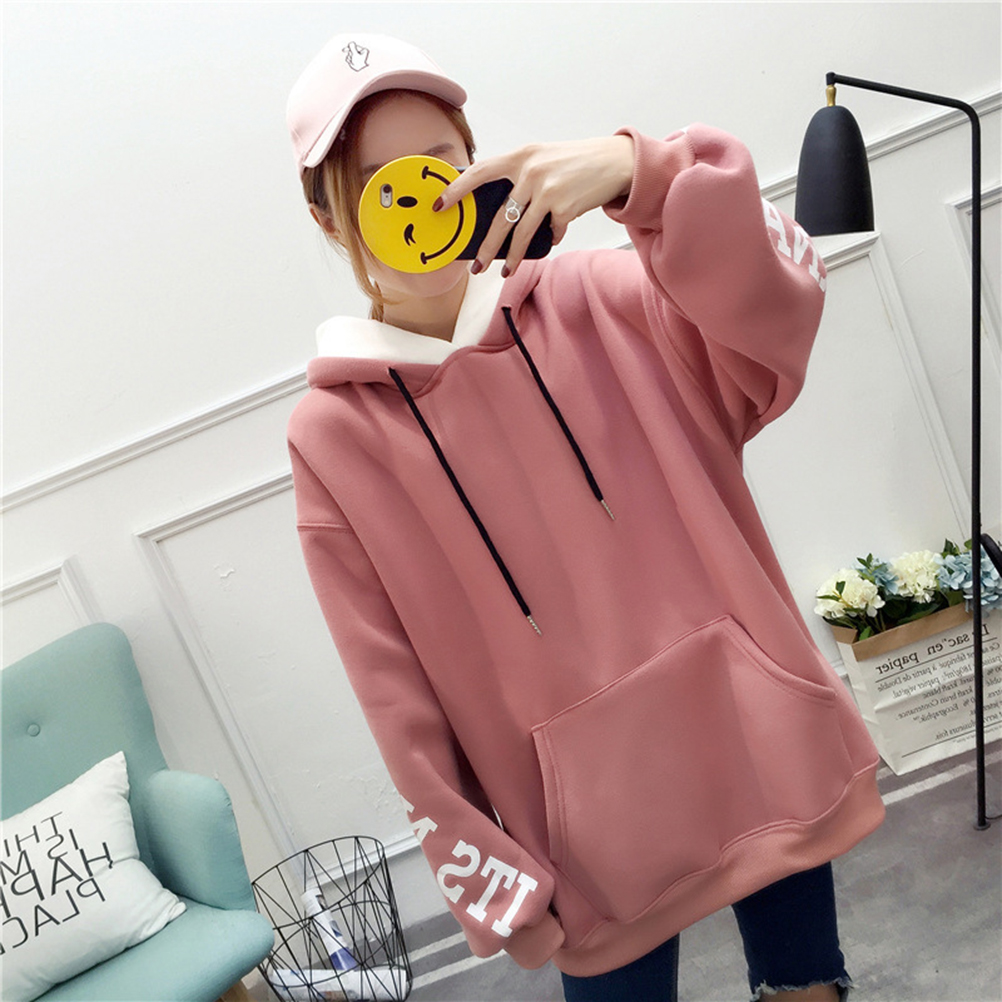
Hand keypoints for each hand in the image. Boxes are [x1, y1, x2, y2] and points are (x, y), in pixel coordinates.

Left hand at [434, 135, 634, 277]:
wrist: (615, 161)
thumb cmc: (575, 161)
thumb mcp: (542, 158)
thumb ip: (519, 175)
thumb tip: (496, 207)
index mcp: (520, 156)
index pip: (479, 172)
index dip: (457, 189)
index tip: (440, 204)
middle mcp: (530, 172)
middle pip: (500, 218)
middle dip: (486, 247)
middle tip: (476, 266)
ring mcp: (547, 191)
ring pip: (521, 234)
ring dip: (513, 257)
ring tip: (506, 271)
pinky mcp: (564, 208)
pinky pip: (551, 233)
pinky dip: (552, 236)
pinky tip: (556, 232)